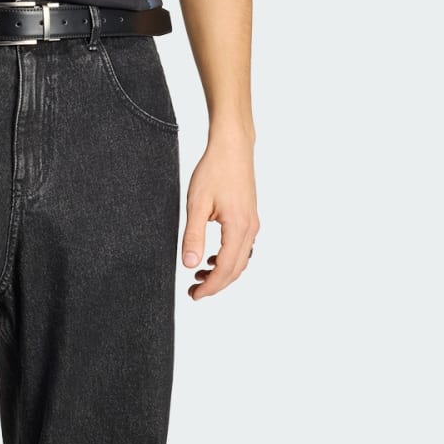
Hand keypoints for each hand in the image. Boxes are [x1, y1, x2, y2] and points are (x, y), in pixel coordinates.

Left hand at [181, 135, 258, 299]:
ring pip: (241, 260)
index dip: (210, 287)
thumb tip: (190, 264)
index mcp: (238, 227)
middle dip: (216, 284)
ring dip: (222, 273)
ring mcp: (252, 223)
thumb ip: (193, 236)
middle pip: (236, 269)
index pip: (225, 269)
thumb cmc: (215, 170)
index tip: (194, 295)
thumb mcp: (197, 204)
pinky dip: (229, 259)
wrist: (233, 147)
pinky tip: (212, 257)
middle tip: (194, 291)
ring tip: (200, 276)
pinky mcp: (250, 217)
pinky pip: (242, 248)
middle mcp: (250, 228)